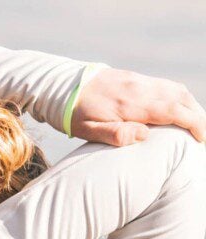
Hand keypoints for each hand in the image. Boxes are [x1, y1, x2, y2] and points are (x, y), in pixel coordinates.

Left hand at [72, 68, 205, 145]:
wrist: (66, 86)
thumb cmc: (76, 114)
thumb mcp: (89, 130)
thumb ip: (116, 134)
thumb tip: (144, 135)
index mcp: (131, 104)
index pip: (172, 110)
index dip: (192, 123)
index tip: (201, 139)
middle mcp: (140, 89)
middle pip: (180, 98)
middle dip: (197, 116)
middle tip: (202, 135)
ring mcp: (140, 81)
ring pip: (175, 89)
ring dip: (190, 106)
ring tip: (196, 124)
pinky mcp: (137, 79)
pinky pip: (166, 86)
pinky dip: (179, 98)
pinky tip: (179, 111)